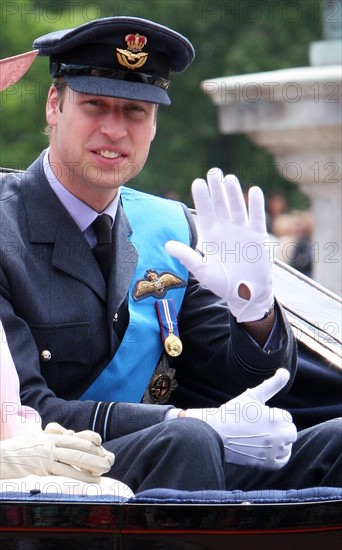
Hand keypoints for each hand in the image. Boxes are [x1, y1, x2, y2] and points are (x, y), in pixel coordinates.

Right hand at [0, 425, 113, 481]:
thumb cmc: (15, 452)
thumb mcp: (33, 439)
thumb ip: (49, 437)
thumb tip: (67, 434)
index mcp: (47, 437)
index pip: (71, 437)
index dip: (87, 439)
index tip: (99, 443)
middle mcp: (49, 444)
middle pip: (76, 447)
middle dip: (94, 453)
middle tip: (108, 459)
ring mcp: (45, 456)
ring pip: (73, 458)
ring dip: (91, 465)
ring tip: (104, 469)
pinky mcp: (42, 468)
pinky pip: (64, 472)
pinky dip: (79, 476)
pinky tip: (90, 481)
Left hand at [166, 168, 273, 321]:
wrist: (246, 294)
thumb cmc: (223, 284)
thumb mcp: (203, 271)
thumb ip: (187, 256)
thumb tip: (167, 245)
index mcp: (212, 236)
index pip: (206, 212)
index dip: (202, 198)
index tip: (197, 182)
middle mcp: (226, 230)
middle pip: (221, 205)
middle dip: (217, 189)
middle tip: (213, 172)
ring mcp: (242, 231)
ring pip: (237, 207)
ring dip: (234, 193)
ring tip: (229, 178)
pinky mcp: (257, 237)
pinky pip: (256, 217)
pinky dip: (256, 205)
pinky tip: (253, 191)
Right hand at [185, 369, 296, 469]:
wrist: (215, 434)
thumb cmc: (233, 412)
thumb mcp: (252, 395)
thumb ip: (272, 384)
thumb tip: (285, 371)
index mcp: (276, 418)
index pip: (286, 417)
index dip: (272, 415)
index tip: (258, 417)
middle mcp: (278, 436)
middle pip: (291, 432)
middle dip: (279, 428)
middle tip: (261, 427)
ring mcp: (273, 451)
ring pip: (287, 446)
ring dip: (279, 442)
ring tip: (261, 437)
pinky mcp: (268, 464)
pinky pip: (283, 460)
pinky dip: (279, 455)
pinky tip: (267, 449)